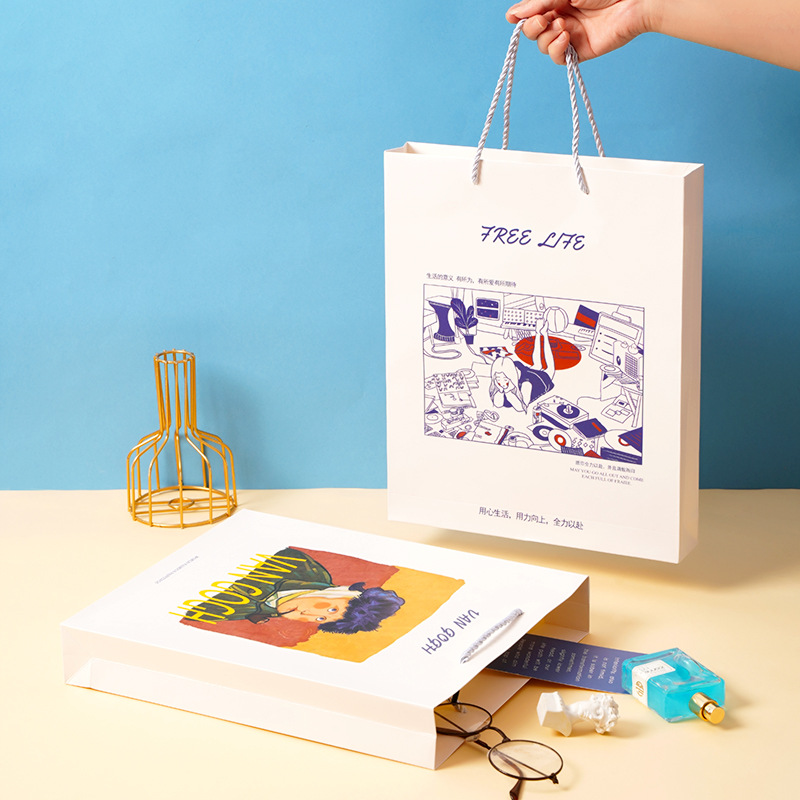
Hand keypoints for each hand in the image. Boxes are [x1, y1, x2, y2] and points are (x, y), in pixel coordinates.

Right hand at [506, 0, 652, 64]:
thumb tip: (512, 14)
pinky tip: (565, 37)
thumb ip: (540, 2)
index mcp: (558, 1)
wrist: (632, 1)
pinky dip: (556, 49)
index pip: (530, 13)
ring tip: (564, 25)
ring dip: (547, 36)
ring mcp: (571, 36)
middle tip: (544, 19)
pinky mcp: (580, 51)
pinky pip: (558, 59)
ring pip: (543, 46)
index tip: (514, 16)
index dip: (520, 16)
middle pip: (533, 32)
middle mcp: (562, 18)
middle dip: (533, 27)